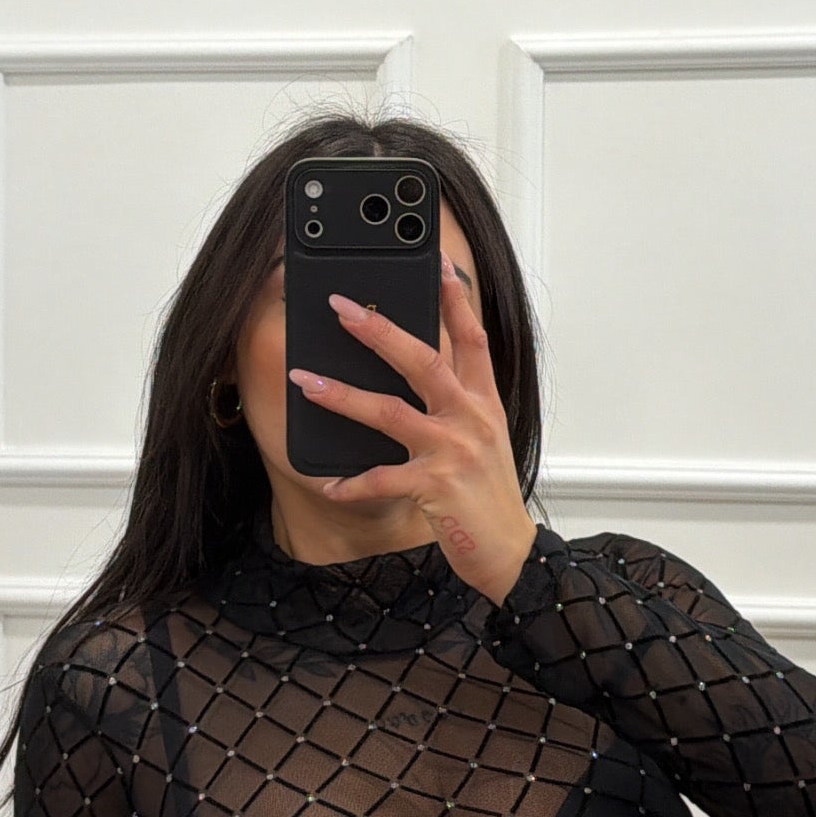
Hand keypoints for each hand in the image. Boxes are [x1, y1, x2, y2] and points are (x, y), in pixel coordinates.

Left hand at [287, 251, 538, 608]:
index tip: (437, 263)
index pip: (472, 338)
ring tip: (305, 382)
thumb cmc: (489, 498)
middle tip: (341, 309)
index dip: (455, 299)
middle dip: (377, 330)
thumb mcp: (484, 440)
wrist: (510, 553)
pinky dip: (350, 483)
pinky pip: (380, 478)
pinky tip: (327, 483)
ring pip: (389, 411)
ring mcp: (452, 450)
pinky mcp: (435, 486)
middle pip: (422, 359)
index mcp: (483, 403)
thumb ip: (459, 404)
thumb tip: (423, 373)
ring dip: (342, 395)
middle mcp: (470, 418)